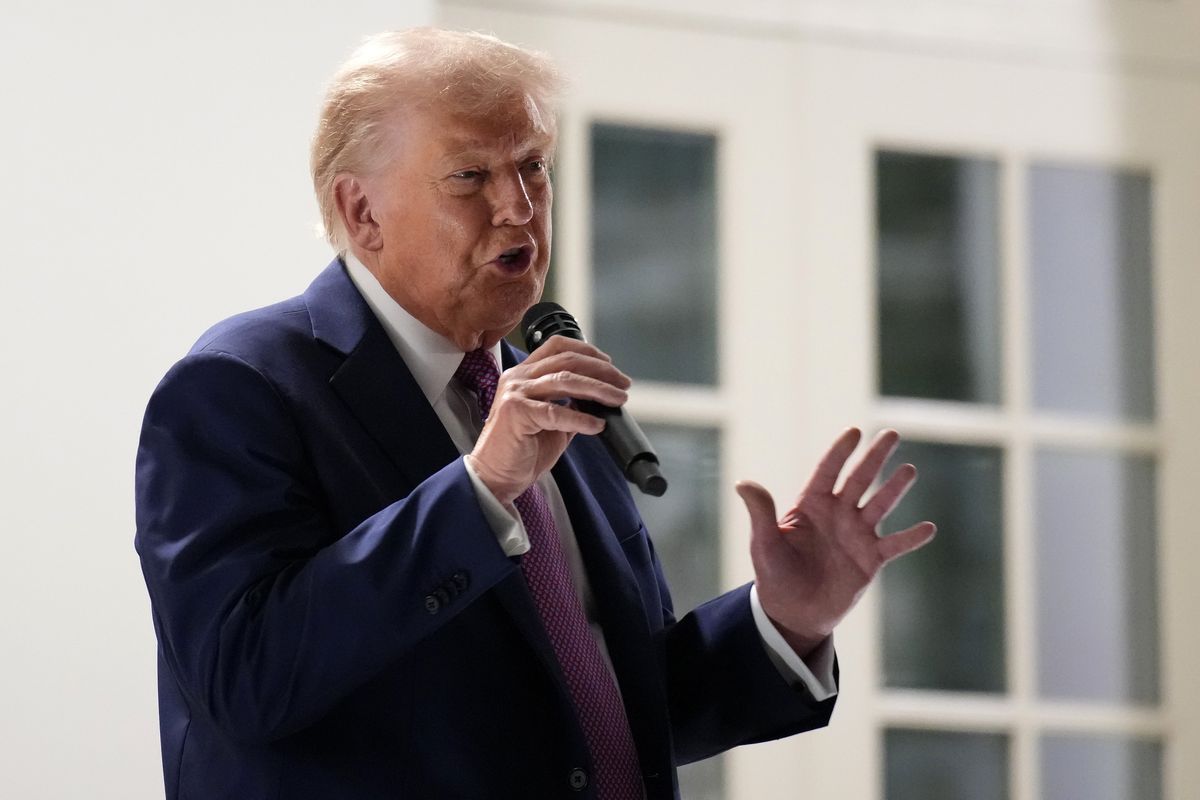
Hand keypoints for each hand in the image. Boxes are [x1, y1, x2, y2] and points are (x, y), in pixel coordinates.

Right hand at [468, 337, 630, 504]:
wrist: (496, 476)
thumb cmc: (521, 450)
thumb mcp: (551, 420)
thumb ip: (569, 403)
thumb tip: (600, 396)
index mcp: (523, 374)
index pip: (557, 347)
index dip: (587, 350)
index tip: (609, 364)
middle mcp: (517, 378)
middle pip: (567, 360)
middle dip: (601, 371)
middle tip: (623, 384)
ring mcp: (515, 393)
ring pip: (566, 380)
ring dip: (598, 389)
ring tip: (618, 399)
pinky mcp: (517, 412)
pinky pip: (558, 411)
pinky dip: (582, 418)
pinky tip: (597, 425)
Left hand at [737, 427, 935, 656]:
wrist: (794, 611)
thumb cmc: (775, 574)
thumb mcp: (764, 543)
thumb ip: (760, 513)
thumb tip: (743, 483)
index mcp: (812, 505)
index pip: (828, 471)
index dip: (840, 452)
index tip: (854, 432)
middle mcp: (838, 514)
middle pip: (860, 479)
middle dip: (875, 457)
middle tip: (891, 434)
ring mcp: (857, 535)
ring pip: (880, 505)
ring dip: (895, 488)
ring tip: (909, 470)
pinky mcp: (870, 559)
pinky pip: (895, 545)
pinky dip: (911, 537)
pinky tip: (928, 528)